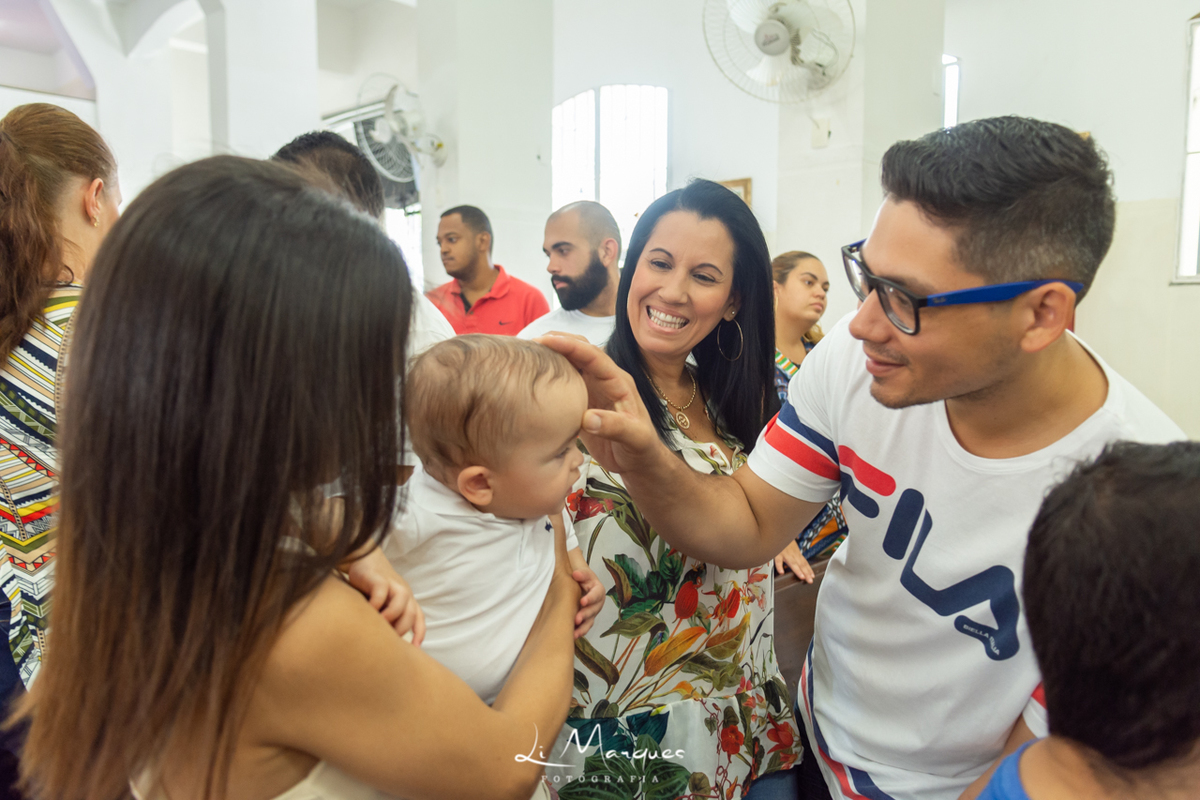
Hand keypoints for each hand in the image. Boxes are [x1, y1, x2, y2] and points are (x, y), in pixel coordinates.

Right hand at [344, 548, 425, 644]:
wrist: (363, 558)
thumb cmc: (371, 586)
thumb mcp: (381, 603)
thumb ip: (385, 617)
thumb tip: (383, 642)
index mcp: (406, 600)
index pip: (418, 618)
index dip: (419, 633)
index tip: (415, 649)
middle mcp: (403, 592)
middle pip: (411, 614)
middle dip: (400, 630)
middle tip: (384, 639)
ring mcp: (392, 584)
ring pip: (401, 603)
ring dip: (390, 617)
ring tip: (377, 625)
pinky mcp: (378, 578)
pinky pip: (381, 593)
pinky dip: (376, 604)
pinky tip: (366, 611)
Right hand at [535, 334, 659, 474]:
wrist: (638, 461)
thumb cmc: (641, 449)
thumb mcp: (634, 439)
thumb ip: (614, 427)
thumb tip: (587, 418)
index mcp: (618, 382)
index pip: (594, 356)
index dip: (570, 346)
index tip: (547, 340)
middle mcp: (604, 380)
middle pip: (580, 351)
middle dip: (557, 342)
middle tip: (529, 342)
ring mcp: (592, 389)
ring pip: (570, 363)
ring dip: (551, 356)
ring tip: (526, 354)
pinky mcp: (582, 401)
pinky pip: (564, 382)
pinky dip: (550, 376)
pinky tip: (533, 377)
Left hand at [567, 548, 604, 638]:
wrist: (574, 581)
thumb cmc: (578, 575)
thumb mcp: (580, 570)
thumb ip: (580, 572)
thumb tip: (576, 574)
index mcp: (597, 589)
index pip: (596, 594)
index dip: (590, 598)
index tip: (582, 601)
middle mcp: (597, 602)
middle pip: (594, 610)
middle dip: (586, 614)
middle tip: (577, 618)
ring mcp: (591, 612)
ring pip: (590, 621)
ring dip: (583, 627)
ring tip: (575, 631)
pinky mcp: (585, 620)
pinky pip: (584, 628)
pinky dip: (579, 632)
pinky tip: (572, 636)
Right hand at [774, 540, 814, 582]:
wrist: (779, 530)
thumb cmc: (784, 539)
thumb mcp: (791, 545)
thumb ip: (794, 553)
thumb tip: (798, 560)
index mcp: (796, 552)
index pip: (804, 562)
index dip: (809, 569)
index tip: (812, 576)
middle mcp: (792, 553)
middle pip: (800, 564)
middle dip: (806, 573)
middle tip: (810, 580)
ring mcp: (785, 553)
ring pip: (792, 562)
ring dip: (797, 570)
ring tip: (801, 577)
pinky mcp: (777, 552)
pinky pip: (778, 560)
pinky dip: (779, 566)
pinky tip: (781, 572)